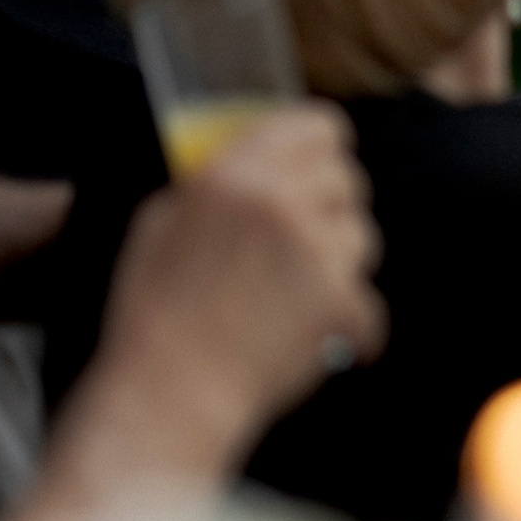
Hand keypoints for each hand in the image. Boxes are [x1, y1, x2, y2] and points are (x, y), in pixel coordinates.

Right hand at [94, 104, 384, 449]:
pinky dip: (349, 324)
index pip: (319, 125)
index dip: (322, 147)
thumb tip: (255, 157)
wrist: (169, 395)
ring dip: (338, 262)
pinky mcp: (341, 300)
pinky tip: (313, 337)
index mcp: (234, 173)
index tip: (317, 166)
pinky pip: (367, 299)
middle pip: (346, 178)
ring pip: (362, 235)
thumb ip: (214, 180)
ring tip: (291, 297)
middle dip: (329, 208)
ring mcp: (316, 251)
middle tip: (300, 243)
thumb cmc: (153, 315)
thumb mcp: (160, 223)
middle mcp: (281, 202)